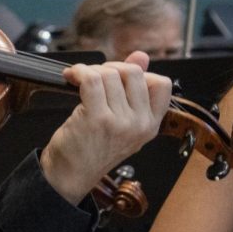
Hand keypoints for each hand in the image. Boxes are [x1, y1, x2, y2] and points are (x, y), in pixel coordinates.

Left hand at [41, 51, 171, 204]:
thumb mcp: (120, 120)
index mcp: (150, 124)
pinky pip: (92, 80)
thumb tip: (141, 56)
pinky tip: (71, 77)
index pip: (162, 84)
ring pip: (110, 74)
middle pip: (134, 72)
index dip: (139, 73)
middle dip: (110, 67)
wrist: (70, 174)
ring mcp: (120, 122)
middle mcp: (140, 124)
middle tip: (94, 76)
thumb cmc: (91, 148)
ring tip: (79, 79)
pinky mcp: (98, 119)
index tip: (118, 77)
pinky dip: (79, 72)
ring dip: (89, 70)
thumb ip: (132, 88)